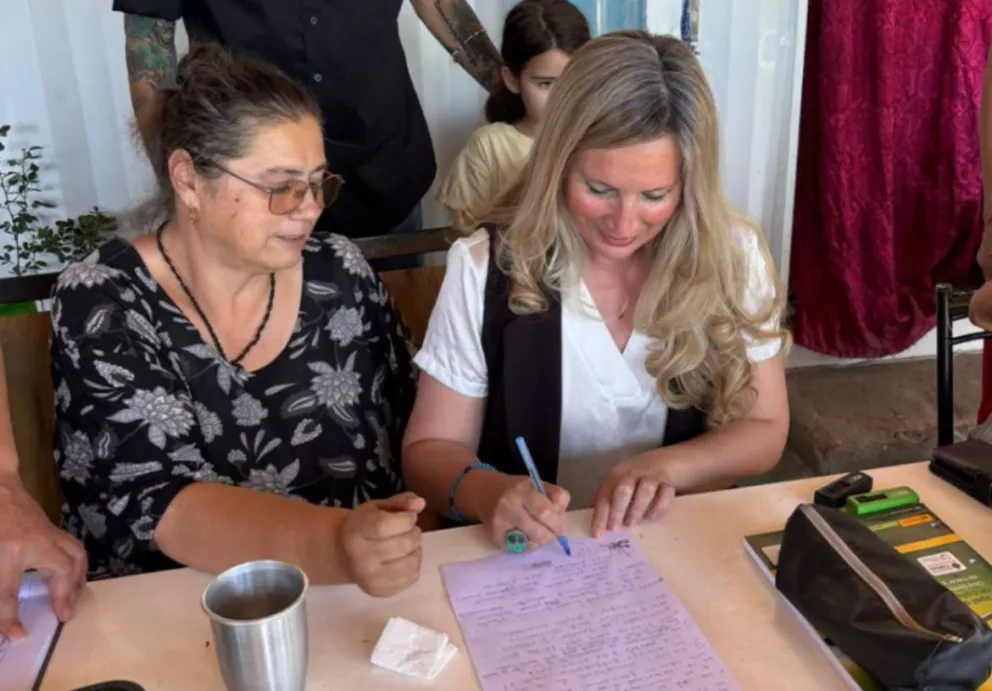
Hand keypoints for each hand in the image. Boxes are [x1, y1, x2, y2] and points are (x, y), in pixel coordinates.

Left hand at [0, 473, 86, 639]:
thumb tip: (2, 612)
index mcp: (11, 550)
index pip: (8, 592)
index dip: (9, 617)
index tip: (18, 635)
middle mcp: (36, 541)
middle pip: (62, 569)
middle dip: (66, 595)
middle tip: (65, 615)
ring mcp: (46, 531)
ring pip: (75, 555)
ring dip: (78, 579)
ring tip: (74, 598)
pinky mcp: (49, 526)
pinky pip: (72, 547)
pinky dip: (76, 564)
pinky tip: (70, 575)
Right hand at [338, 492, 424, 597]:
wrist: (342, 554)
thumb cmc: (363, 526)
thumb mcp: (377, 507)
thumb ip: (400, 502)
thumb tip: (421, 503)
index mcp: (356, 532)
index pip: (385, 526)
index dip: (406, 519)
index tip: (408, 516)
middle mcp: (361, 558)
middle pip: (403, 545)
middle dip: (414, 533)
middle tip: (409, 530)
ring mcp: (371, 578)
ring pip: (411, 563)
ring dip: (416, 550)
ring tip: (408, 544)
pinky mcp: (381, 591)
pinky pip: (411, 577)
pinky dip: (414, 564)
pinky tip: (404, 558)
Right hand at [480, 475, 569, 551]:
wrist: (482, 491)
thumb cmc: (515, 488)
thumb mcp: (536, 483)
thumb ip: (555, 497)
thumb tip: (562, 521)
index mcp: (523, 489)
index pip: (546, 511)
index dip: (558, 522)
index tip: (560, 526)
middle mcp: (509, 505)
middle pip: (539, 531)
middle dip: (551, 536)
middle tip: (553, 534)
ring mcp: (500, 522)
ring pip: (531, 543)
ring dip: (540, 542)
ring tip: (539, 534)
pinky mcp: (494, 536)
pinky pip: (519, 549)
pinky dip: (527, 546)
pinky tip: (525, 536)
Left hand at [590, 455, 675, 537]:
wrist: (661, 462)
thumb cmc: (632, 478)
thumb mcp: (614, 484)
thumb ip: (602, 500)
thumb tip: (583, 515)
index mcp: (615, 477)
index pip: (604, 496)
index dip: (600, 516)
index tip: (597, 534)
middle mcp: (632, 475)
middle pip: (623, 489)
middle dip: (618, 510)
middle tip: (615, 528)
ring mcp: (651, 477)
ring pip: (646, 489)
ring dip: (638, 508)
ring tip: (633, 523)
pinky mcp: (668, 482)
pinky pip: (666, 493)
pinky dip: (660, 507)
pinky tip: (652, 518)